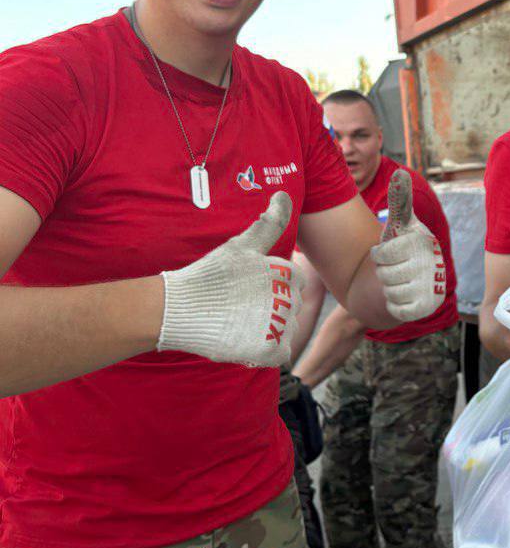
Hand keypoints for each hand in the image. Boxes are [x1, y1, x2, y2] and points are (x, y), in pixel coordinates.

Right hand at [158, 191, 304, 366]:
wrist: (179, 309)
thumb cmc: (211, 274)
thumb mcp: (242, 245)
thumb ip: (269, 222)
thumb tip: (284, 194)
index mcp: (286, 273)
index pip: (293, 281)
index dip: (270, 285)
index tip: (246, 287)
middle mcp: (289, 300)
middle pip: (291, 306)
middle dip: (271, 307)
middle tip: (239, 305)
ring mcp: (279, 327)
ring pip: (286, 329)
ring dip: (268, 329)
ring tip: (239, 321)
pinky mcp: (269, 351)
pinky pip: (280, 353)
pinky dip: (266, 350)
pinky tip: (245, 339)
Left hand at [370, 169, 445, 321]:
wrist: (411, 281)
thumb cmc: (401, 249)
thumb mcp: (398, 225)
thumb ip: (398, 200)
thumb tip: (399, 173)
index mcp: (424, 241)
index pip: (381, 254)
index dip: (379, 255)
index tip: (390, 252)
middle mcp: (432, 264)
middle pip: (384, 274)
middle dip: (383, 273)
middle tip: (395, 269)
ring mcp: (432, 287)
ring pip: (389, 291)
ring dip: (388, 289)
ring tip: (399, 282)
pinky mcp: (427, 308)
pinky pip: (397, 309)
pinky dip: (394, 305)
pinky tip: (403, 297)